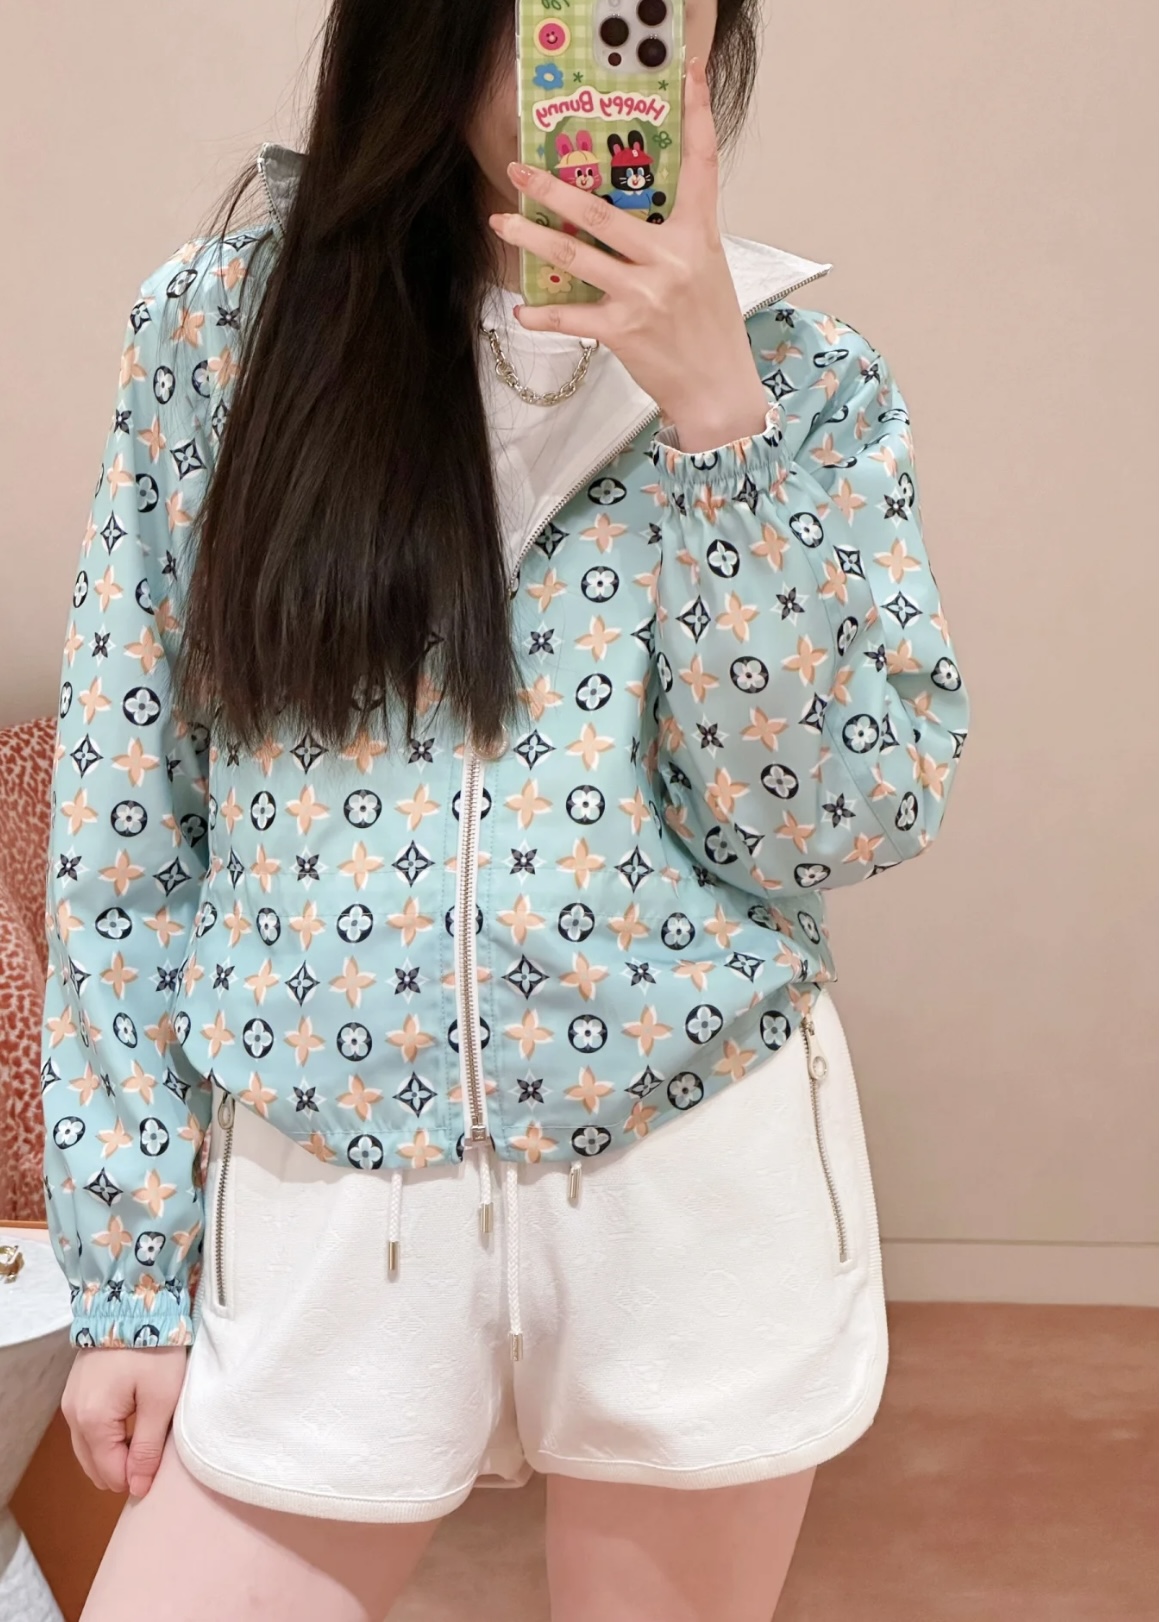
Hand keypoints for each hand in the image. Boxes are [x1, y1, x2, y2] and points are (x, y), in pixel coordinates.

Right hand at [61, 1346, 186, 1497]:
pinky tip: (131, 1422)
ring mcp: (71, 1402)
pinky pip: (87, 1428)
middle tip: (154, 1449)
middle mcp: (73, 1416)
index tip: (162, 1463)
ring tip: (145, 1435)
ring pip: (89, 1448)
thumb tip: (138, 1488)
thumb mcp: (160, 1400)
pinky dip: (106, 1435)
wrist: (133, 1303)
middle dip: (123, 1467)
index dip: (137, 1477)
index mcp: (93, 1422)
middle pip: (95, 1465)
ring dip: (114, 1452)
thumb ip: (148, 1447)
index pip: (110, 1474)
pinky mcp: (76, 1390)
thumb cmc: (154, 1350)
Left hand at [488, 56, 769, 453]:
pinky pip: (571, 316)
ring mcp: (644, 294)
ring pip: (575, 257)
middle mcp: (669, 259)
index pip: (702, 165)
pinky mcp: (623, 330)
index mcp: (697, 236)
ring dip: (532, 239)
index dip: (698, 115)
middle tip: (520, 170)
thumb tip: (628, 217)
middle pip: (601, 212)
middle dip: (553, 189)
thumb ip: (674, 238)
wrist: (718, 388)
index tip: (690, 72)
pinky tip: (522, 310)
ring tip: (502, 222)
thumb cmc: (709, 329)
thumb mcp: (705, 271)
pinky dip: (543, 314)